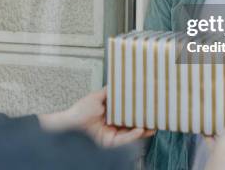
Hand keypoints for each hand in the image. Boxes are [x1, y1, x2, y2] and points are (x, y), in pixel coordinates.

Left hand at [38, 87, 154, 146]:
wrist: (68, 124)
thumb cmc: (79, 111)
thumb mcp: (96, 96)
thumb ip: (108, 91)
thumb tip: (117, 81)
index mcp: (110, 114)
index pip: (127, 112)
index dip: (138, 110)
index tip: (148, 105)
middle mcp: (113, 125)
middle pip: (132, 123)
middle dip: (144, 121)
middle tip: (156, 117)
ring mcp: (112, 134)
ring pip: (131, 133)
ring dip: (143, 129)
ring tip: (153, 125)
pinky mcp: (110, 143)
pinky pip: (124, 140)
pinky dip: (133, 135)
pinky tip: (140, 129)